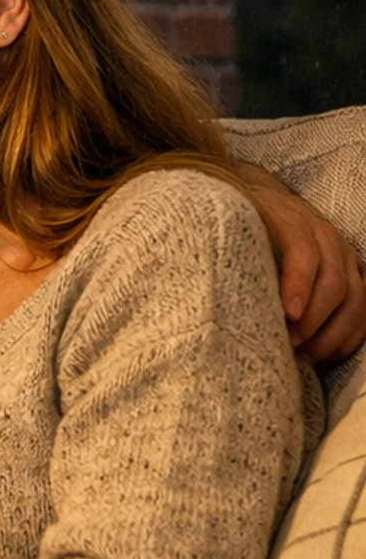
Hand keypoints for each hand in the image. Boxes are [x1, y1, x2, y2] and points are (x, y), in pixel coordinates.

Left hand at [235, 161, 365, 362]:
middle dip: (313, 321)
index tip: (287, 315)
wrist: (263, 201)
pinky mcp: (355, 272)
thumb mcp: (230, 228)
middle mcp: (324, 234)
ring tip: (304, 357)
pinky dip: (349, 337)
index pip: (303, 250)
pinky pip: (364, 310)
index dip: (299, 283)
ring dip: (332, 335)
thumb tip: (209, 293)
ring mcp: (344, 254)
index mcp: (290, 218)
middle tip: (288, 346)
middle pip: (334, 281)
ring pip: (355, 299)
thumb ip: (224, 252)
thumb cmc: (240, 224)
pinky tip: (325, 355)